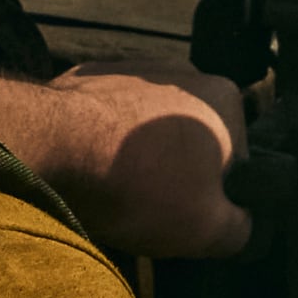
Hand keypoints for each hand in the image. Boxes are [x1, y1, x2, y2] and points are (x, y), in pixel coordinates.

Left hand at [0, 53, 253, 259]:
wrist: (53, 146)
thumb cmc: (142, 187)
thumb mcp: (208, 231)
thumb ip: (241, 230)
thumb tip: (244, 227)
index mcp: (225, 98)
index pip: (238, 160)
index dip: (216, 198)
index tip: (188, 218)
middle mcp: (186, 71)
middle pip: (192, 139)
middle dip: (176, 172)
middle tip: (150, 208)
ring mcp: (135, 66)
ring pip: (148, 127)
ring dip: (139, 156)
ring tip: (114, 190)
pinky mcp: (90, 73)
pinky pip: (108, 117)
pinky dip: (103, 141)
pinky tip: (88, 167)